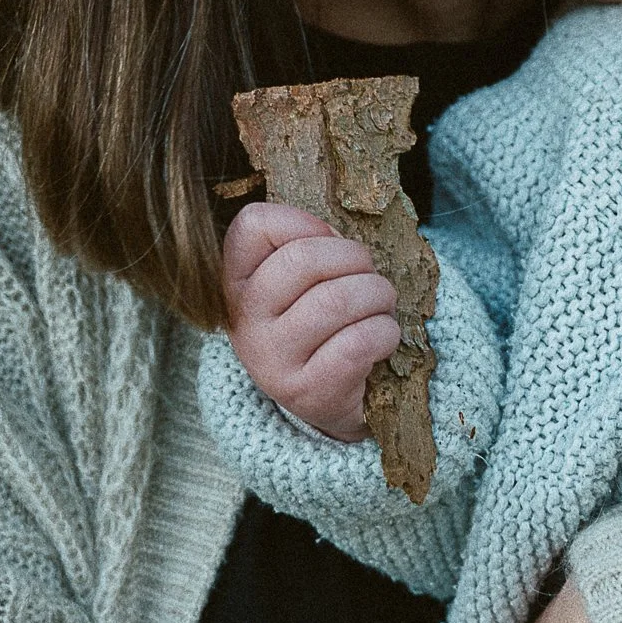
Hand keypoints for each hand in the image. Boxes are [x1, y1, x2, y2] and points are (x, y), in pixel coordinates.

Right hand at [223, 202, 401, 441]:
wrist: (326, 400)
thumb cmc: (319, 326)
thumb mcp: (297, 285)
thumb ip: (306, 247)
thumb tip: (334, 233)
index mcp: (236, 283)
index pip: (253, 224)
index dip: (302, 222)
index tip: (326, 242)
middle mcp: (245, 321)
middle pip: (302, 259)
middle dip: (354, 258)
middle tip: (369, 275)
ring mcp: (272, 360)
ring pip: (337, 300)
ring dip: (378, 294)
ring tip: (381, 305)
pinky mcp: (308, 391)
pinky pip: (359, 342)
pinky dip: (385, 331)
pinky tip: (382, 337)